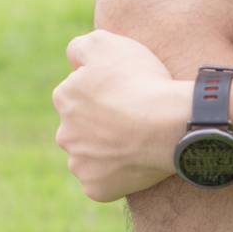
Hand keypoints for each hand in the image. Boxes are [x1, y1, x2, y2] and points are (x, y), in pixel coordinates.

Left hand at [53, 30, 186, 201]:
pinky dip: (117, 177)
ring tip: (137, 143)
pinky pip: (102, 184)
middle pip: (82, 129)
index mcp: (65, 97)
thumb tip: (72, 60)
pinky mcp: (95, 188)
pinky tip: (136, 164)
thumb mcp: (107, 43)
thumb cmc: (141, 81)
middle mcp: (64, 133)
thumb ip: (81, 47)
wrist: (168, 125)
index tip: (127, 94)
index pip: (80, 95)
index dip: (105, 94)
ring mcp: (79, 163)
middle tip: (133, 121)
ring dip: (107, 152)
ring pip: (90, 157)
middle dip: (101, 126)